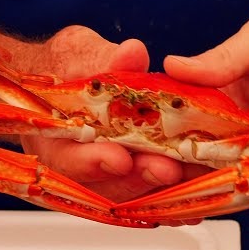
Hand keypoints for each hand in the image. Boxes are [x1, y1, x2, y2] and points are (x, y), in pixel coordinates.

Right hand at [14, 27, 191, 202]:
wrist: (71, 77)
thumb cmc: (67, 67)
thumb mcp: (80, 53)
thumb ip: (105, 59)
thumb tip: (132, 54)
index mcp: (52, 139)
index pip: (68, 159)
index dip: (93, 162)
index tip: (119, 158)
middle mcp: (75, 168)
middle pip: (104, 187)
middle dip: (137, 178)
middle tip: (166, 169)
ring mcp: (104, 180)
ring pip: (131, 196)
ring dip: (161, 189)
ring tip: (190, 177)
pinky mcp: (132, 181)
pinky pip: (150, 196)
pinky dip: (172, 194)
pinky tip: (196, 190)